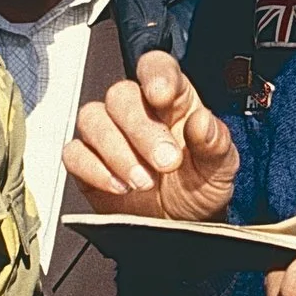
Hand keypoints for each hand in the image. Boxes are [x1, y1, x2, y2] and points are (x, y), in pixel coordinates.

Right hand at [63, 51, 236, 220]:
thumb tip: (203, 121)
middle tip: (166, 162)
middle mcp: (137, 111)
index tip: (161, 95)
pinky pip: (74, 153)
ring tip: (144, 181)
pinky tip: (120, 187)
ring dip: (117, 152)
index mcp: (173, 101)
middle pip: (121, 95)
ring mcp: (109, 135)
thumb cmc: (200, 188)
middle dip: (141, 130)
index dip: (155, 74)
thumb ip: (215, 142)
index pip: (156, 68)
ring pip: (92, 119)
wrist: (180, 227)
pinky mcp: (87, 162)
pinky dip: (95, 170)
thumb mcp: (221, 168)